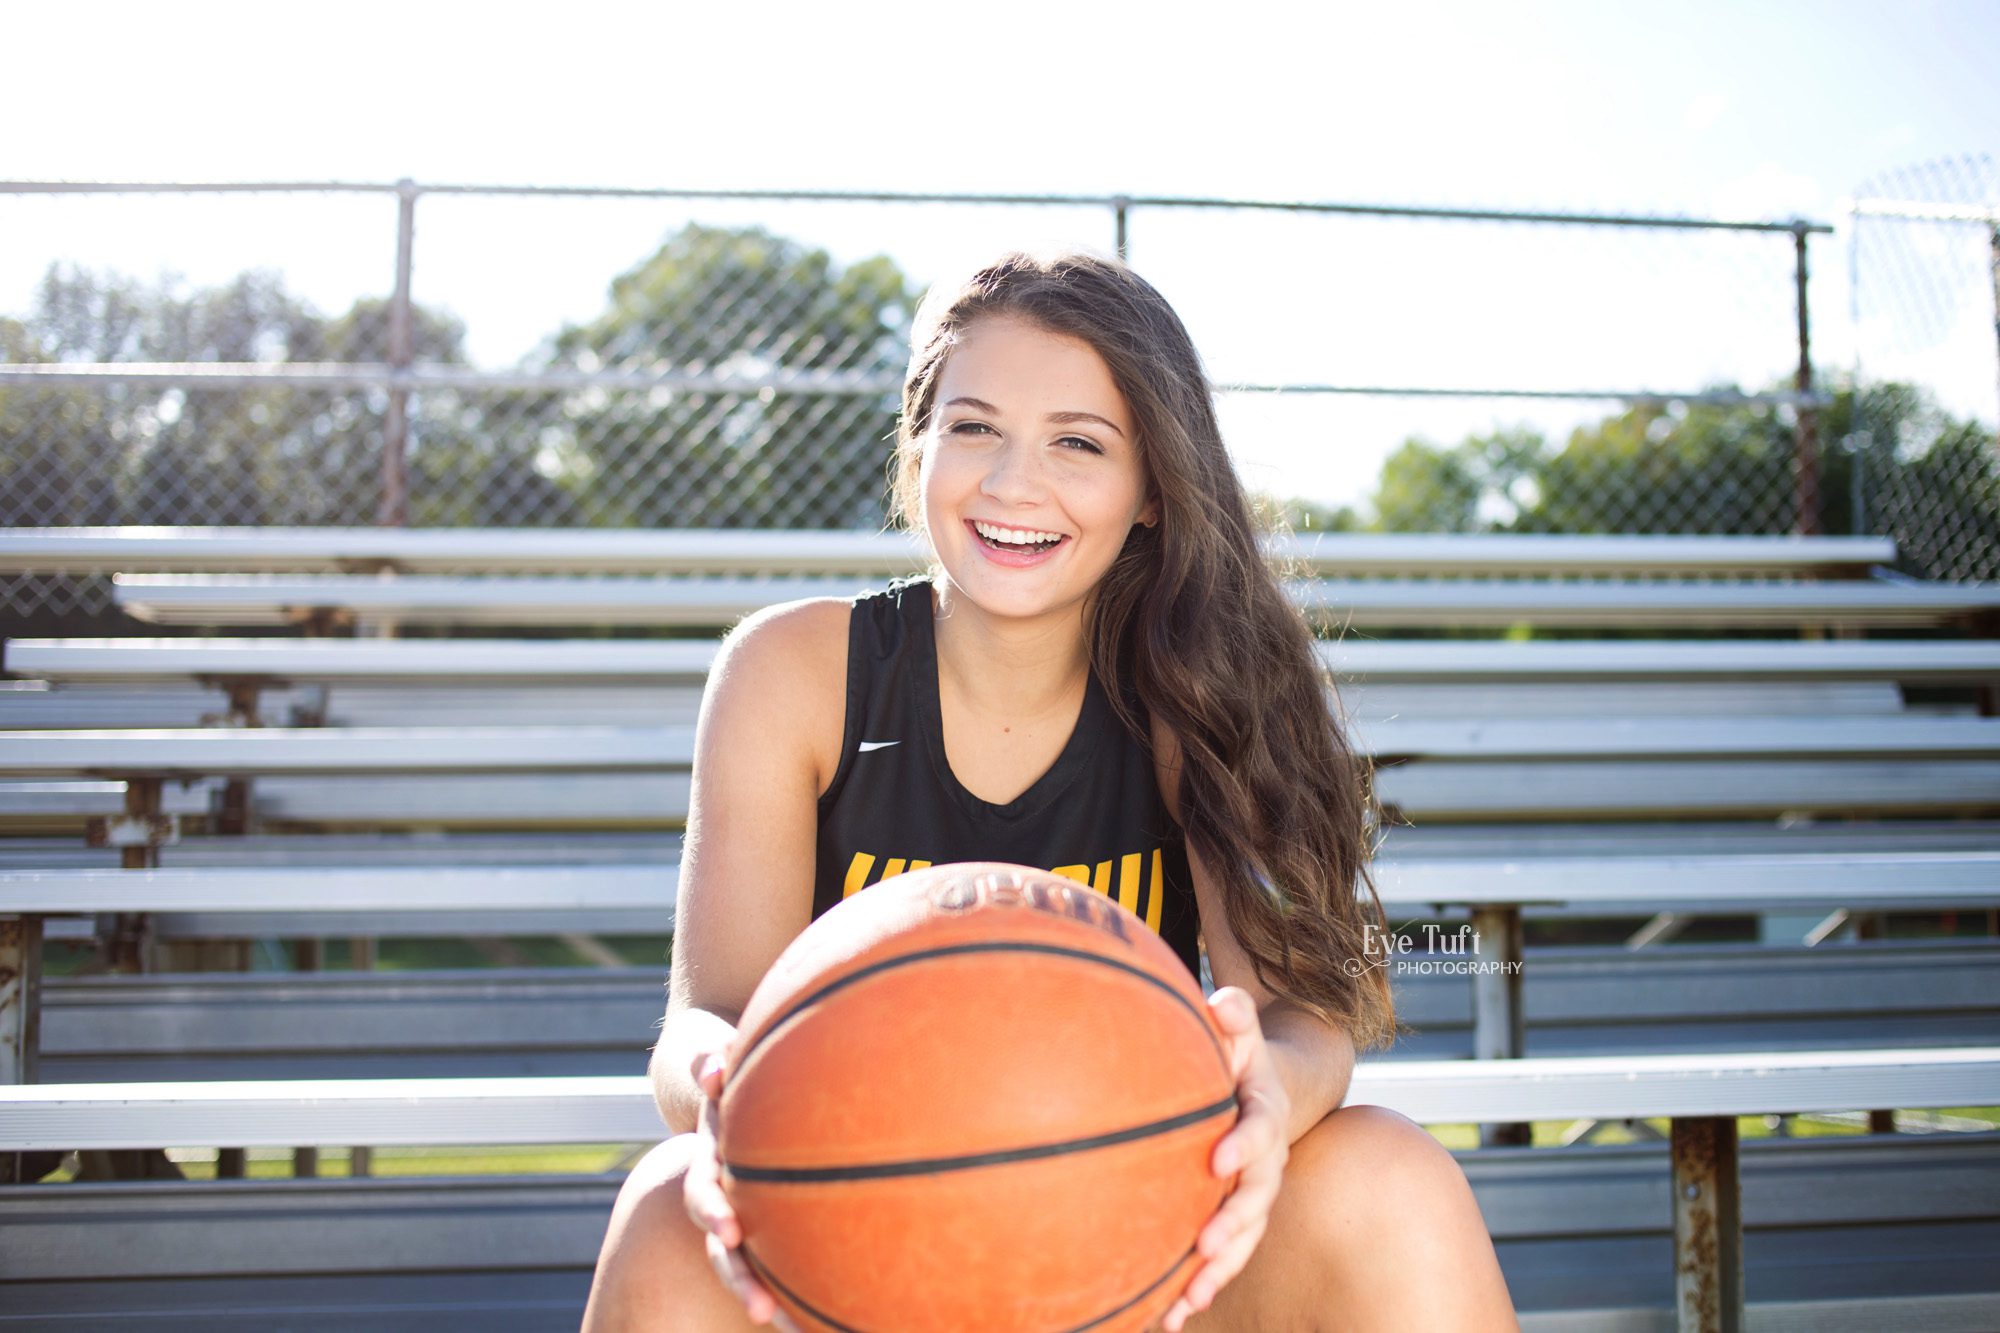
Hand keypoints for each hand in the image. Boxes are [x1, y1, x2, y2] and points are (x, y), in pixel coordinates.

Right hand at [680, 1044, 800, 1331]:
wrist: (720, 1101)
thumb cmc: (729, 1081)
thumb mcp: (714, 1069)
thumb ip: (709, 1065)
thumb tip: (713, 1065)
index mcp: (710, 1164)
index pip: (703, 1193)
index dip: (711, 1213)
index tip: (728, 1231)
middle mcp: (722, 1201)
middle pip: (722, 1251)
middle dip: (739, 1280)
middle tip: (760, 1311)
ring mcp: (743, 1220)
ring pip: (748, 1268)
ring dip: (764, 1297)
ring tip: (798, 1332)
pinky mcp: (766, 1231)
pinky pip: (780, 1266)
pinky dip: (798, 1294)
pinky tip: (828, 1321)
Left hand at [1161, 986, 1290, 1331]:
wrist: (1268, 1091)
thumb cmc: (1239, 1056)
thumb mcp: (1240, 1030)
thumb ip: (1234, 1016)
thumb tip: (1223, 1002)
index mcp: (1264, 1116)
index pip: (1260, 1132)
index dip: (1243, 1147)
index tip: (1216, 1160)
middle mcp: (1265, 1165)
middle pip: (1255, 1201)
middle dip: (1232, 1225)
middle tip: (1204, 1245)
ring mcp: (1251, 1197)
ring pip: (1241, 1242)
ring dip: (1216, 1272)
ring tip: (1187, 1301)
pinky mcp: (1233, 1220)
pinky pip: (1219, 1258)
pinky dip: (1196, 1288)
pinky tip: (1166, 1320)